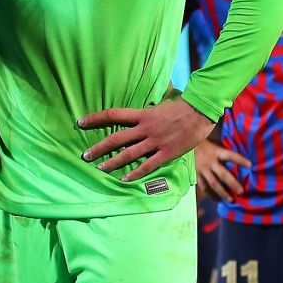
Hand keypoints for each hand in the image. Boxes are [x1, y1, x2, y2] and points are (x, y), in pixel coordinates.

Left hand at [78, 96, 215, 181]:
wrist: (201, 111)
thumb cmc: (182, 106)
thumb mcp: (160, 104)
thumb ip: (147, 111)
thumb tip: (138, 110)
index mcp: (143, 114)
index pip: (113, 114)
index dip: (95, 118)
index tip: (81, 122)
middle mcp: (145, 128)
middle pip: (116, 138)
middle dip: (99, 148)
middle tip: (85, 155)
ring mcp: (155, 142)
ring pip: (128, 154)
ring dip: (112, 162)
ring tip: (100, 168)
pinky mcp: (166, 153)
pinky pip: (147, 166)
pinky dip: (134, 173)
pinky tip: (124, 179)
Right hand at [194, 141, 249, 201]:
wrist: (185, 145)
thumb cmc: (204, 143)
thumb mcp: (215, 143)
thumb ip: (224, 149)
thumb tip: (240, 152)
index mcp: (216, 151)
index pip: (230, 155)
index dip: (240, 160)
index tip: (250, 165)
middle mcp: (210, 162)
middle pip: (222, 174)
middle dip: (232, 183)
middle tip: (241, 191)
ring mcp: (202, 170)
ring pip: (213, 183)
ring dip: (222, 193)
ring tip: (231, 200)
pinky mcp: (196, 175)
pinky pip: (204, 187)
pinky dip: (211, 194)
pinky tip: (217, 199)